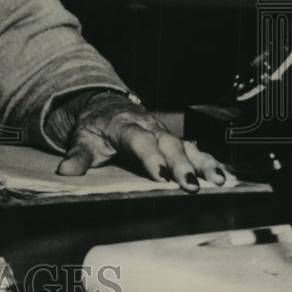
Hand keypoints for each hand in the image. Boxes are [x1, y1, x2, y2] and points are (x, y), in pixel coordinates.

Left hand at [54, 90, 229, 192]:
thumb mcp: (82, 139)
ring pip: (187, 146)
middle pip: (168, 144)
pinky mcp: (175, 140)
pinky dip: (211, 161)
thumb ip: (77, 156)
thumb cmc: (96, 127)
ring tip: (219, 180)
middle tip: (192, 185)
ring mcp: (165, 133)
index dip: (150, 157)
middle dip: (181, 164)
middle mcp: (149, 127)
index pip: (139, 141)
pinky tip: (226, 176)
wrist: (105, 106)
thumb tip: (66, 170)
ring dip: (203, 163)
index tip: (160, 175)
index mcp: (125, 127)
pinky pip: (195, 150)